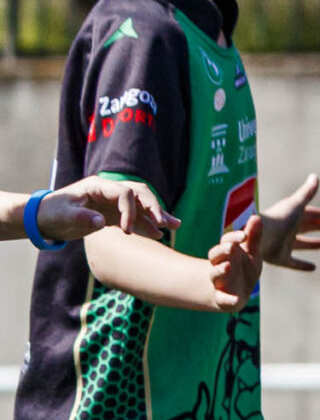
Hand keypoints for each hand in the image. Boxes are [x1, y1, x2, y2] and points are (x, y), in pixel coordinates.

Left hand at [41, 176, 169, 239]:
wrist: (44, 219)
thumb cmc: (51, 214)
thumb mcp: (62, 215)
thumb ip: (80, 217)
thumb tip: (101, 221)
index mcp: (98, 186)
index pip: (124, 193)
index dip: (130, 210)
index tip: (127, 231)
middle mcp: (109, 191)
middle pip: (139, 193)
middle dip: (154, 207)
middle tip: (166, 222)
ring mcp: (113, 202)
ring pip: (141, 205)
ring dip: (157, 215)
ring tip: (175, 225)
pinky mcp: (113, 214)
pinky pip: (135, 218)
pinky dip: (147, 225)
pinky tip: (159, 234)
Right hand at [206, 224, 262, 312]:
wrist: (239, 291)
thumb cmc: (245, 268)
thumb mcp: (253, 253)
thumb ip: (254, 237)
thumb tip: (256, 216)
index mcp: (228, 252)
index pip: (226, 241)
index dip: (233, 237)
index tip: (244, 235)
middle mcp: (220, 265)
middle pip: (215, 255)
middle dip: (222, 251)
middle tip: (231, 247)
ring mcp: (220, 281)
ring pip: (215, 275)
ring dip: (219, 271)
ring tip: (228, 266)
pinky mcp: (223, 298)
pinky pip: (223, 299)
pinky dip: (227, 300)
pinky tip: (234, 301)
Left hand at [255, 172, 319, 269]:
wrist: (260, 236)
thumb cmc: (279, 219)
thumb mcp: (296, 205)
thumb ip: (307, 193)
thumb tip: (316, 176)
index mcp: (291, 216)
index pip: (308, 213)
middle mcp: (287, 229)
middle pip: (304, 226)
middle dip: (316, 224)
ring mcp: (283, 244)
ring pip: (299, 243)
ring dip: (310, 243)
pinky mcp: (280, 258)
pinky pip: (293, 262)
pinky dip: (302, 265)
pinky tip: (313, 268)